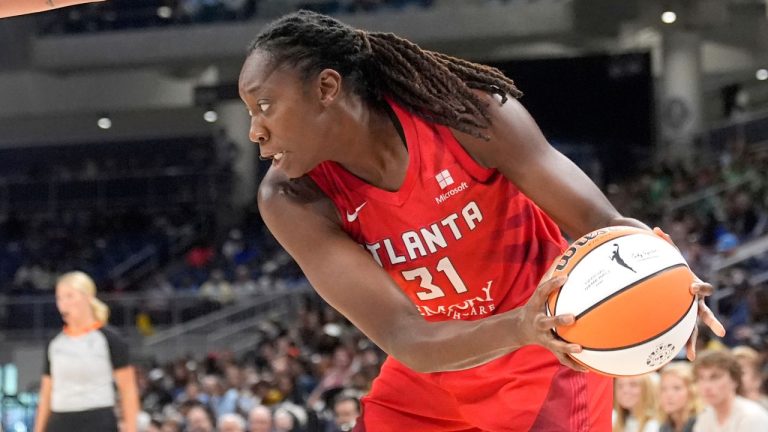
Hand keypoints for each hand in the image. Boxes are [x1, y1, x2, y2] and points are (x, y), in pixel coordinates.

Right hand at [519, 274, 586, 371]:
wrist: (520, 329)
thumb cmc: (536, 306)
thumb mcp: (539, 293)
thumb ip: (550, 275)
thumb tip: (564, 254)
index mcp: (536, 306)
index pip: (542, 292)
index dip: (551, 285)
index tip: (564, 277)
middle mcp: (539, 323)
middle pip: (546, 322)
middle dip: (558, 320)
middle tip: (572, 317)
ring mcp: (544, 337)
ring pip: (554, 344)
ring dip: (566, 347)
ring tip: (580, 348)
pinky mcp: (550, 348)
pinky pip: (562, 359)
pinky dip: (573, 364)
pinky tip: (588, 368)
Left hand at [653, 227, 725, 359]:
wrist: (675, 282)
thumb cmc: (672, 270)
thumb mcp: (671, 259)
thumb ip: (666, 245)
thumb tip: (656, 229)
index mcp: (694, 287)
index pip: (702, 288)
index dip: (699, 288)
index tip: (693, 288)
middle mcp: (696, 303)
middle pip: (705, 313)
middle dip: (712, 322)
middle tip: (720, 332)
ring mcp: (690, 314)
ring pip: (694, 330)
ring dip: (692, 342)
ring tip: (691, 356)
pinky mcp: (682, 321)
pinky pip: (682, 334)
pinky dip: (683, 345)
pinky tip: (685, 358)